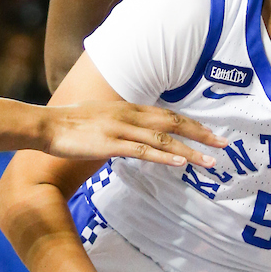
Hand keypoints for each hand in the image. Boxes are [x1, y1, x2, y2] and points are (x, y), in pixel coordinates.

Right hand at [42, 103, 227, 164]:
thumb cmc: (73, 124)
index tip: (212, 134)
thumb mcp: (105, 117)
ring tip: (210, 161)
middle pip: (174, 124)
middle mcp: (131, 116)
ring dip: (190, 151)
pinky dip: (164, 157)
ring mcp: (121, 129)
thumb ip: (124, 123)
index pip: (170, 116)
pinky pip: (143, 151)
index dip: (193, 125)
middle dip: (202, 134)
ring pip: (164, 140)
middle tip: (224, 144)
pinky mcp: (110, 144)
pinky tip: (180, 163)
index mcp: (130, 108)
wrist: (46, 126)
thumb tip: (139, 133)